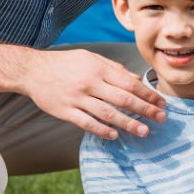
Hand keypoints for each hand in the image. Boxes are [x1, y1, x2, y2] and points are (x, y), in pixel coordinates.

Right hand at [20, 48, 166, 138]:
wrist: (32, 70)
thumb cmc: (65, 63)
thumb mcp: (90, 58)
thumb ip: (114, 68)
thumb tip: (137, 79)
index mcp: (98, 69)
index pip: (129, 83)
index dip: (147, 94)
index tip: (161, 103)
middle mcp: (90, 84)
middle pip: (123, 99)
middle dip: (145, 110)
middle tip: (161, 118)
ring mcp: (77, 98)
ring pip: (108, 114)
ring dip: (128, 123)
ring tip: (144, 131)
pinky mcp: (65, 111)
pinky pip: (87, 123)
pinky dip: (102, 130)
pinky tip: (115, 135)